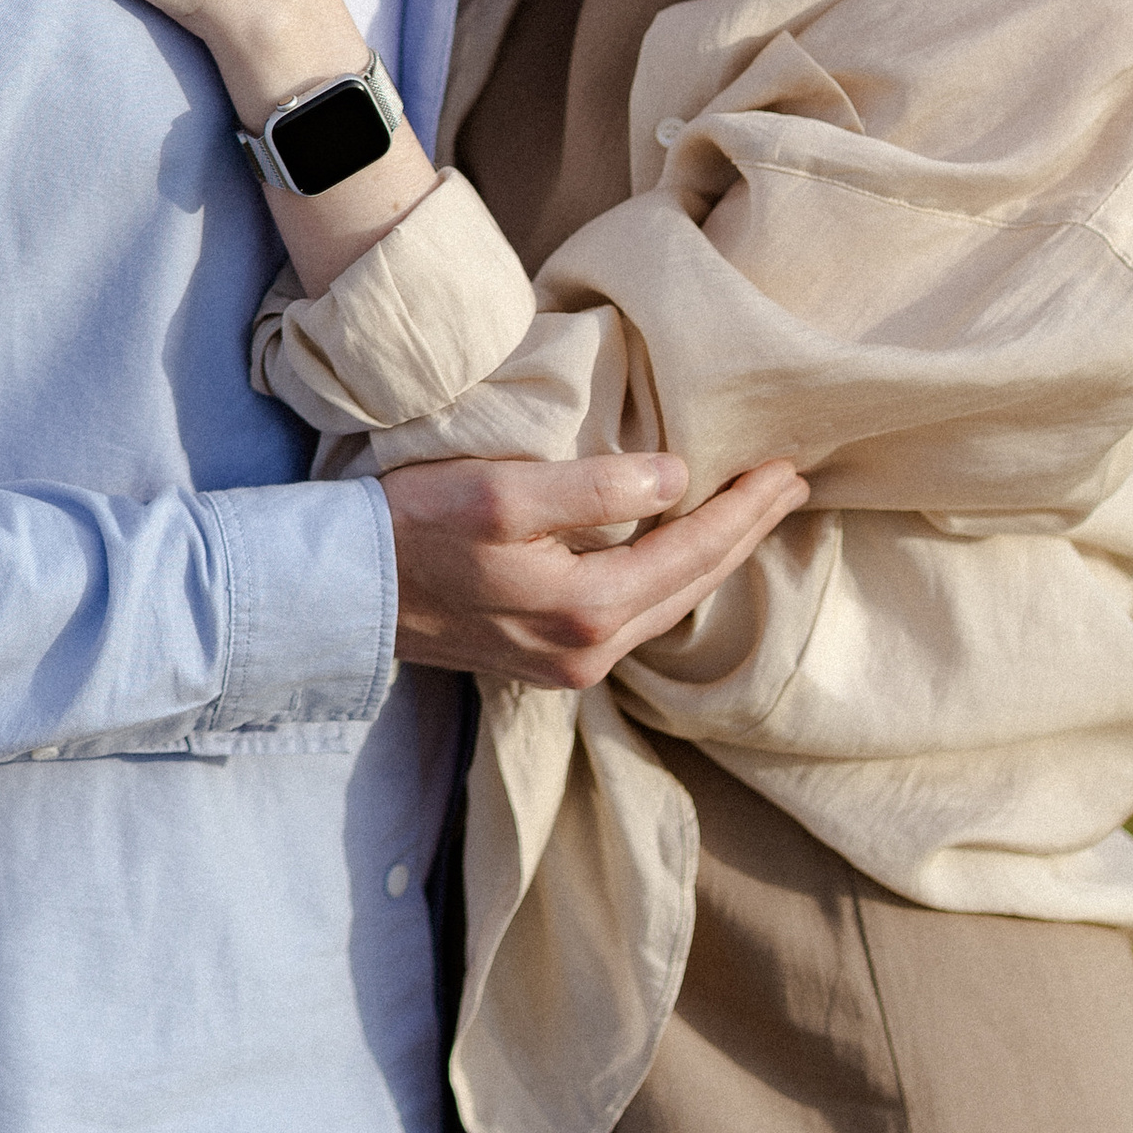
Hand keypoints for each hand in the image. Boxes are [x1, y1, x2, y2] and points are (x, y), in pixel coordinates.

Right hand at [385, 454, 808, 687]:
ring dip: (712, 559)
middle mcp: (587, 652)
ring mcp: (565, 664)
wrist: (342, 591)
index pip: (694, 553)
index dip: (745, 509)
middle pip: (691, 587)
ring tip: (748, 516)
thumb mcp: (502, 493)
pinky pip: (632, 617)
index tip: (787, 468)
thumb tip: (676, 478)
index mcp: (587, 610)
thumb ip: (594, 487)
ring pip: (666, 606)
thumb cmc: (412, 528)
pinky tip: (678, 555)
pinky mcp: (542, 658)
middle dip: (744, 535)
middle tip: (790, 486)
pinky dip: (669, 580)